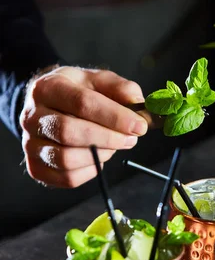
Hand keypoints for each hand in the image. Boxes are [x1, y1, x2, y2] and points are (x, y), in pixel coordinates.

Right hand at [20, 66, 147, 187]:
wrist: (50, 106)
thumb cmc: (78, 93)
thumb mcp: (99, 81)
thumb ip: (121, 89)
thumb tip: (138, 104)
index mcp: (47, 88)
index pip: (82, 103)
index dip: (114, 117)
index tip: (139, 125)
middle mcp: (32, 117)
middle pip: (69, 132)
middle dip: (108, 138)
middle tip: (131, 139)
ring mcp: (30, 144)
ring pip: (66, 159)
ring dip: (100, 156)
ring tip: (114, 146)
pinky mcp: (36, 167)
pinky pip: (67, 178)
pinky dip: (90, 171)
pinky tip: (98, 158)